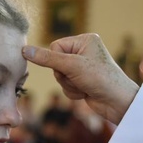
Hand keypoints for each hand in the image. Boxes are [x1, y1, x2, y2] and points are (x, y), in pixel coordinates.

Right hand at [22, 34, 139, 124]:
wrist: (117, 102)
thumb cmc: (100, 78)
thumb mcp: (72, 66)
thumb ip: (47, 58)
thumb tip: (25, 50)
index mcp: (84, 40)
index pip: (55, 47)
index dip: (57, 61)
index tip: (70, 68)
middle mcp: (84, 51)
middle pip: (56, 63)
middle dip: (64, 76)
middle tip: (79, 79)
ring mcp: (83, 67)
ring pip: (60, 76)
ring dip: (69, 85)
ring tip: (84, 87)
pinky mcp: (83, 81)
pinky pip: (66, 86)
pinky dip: (73, 92)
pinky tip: (86, 93)